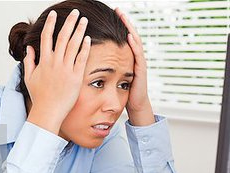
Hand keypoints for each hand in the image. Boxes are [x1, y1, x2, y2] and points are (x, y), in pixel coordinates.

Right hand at [24, 9, 90, 134]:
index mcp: (43, 61)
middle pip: (63, 37)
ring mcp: (65, 69)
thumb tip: (29, 48)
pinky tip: (88, 38)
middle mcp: (54, 63)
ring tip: (84, 20)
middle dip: (69, 22)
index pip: (46, 37)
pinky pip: (81, 59)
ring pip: (73, 45)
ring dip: (79, 30)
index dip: (50, 24)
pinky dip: (84, 48)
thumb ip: (29, 61)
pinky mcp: (75, 77)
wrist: (48, 112)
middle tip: (75, 12)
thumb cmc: (39, 97)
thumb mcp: (29, 78)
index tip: (55, 14)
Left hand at [115, 8, 154, 125]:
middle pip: (129, 35)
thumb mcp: (110, 77)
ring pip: (134, 40)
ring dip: (129, 28)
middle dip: (124, 22)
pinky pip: (137, 53)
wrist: (134, 105)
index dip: (116, 27)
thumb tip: (88, 62)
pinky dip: (134, 43)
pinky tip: (129, 35)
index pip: (120, 38)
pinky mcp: (141, 68)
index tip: (109, 16)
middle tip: (117, 9)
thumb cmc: (120, 93)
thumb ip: (104, 67)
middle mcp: (133, 57)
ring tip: (124, 16)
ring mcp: (139, 61)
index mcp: (125, 58)